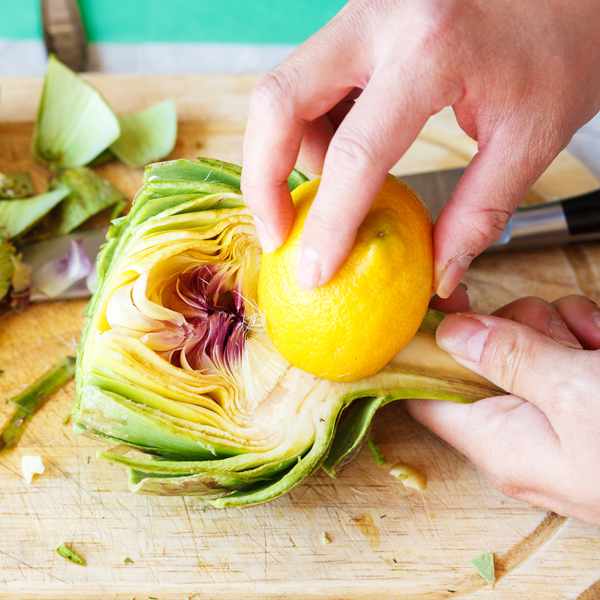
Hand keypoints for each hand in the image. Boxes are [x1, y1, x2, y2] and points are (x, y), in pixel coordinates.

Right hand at [241, 0, 599, 294]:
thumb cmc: (568, 36)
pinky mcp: (361, 19)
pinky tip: (342, 151)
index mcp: (431, 48)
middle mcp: (380, 18)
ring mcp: (364, 11)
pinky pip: (309, 78)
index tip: (313, 271)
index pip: (354, 154)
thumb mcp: (532, 134)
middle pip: (277, 102)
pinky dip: (309, 127)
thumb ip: (478, 212)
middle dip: (263, 178)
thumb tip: (438, 272)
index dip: (327, 224)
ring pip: (284, 88)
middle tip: (279, 232)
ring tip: (327, 190)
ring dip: (287, 150)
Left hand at [406, 294, 599, 524]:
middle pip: (478, 356)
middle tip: (558, 338)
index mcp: (498, 443)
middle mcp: (518, 433)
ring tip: (594, 346)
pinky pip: (564, 348)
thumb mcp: (577, 393)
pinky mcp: (584, 399)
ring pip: (525, 343)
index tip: (442, 308)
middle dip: (516, 328)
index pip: (426, 396)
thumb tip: (448, 334)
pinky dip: (585, 334)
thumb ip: (509, 359)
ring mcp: (553, 415)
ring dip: (560, 327)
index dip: (423, 350)